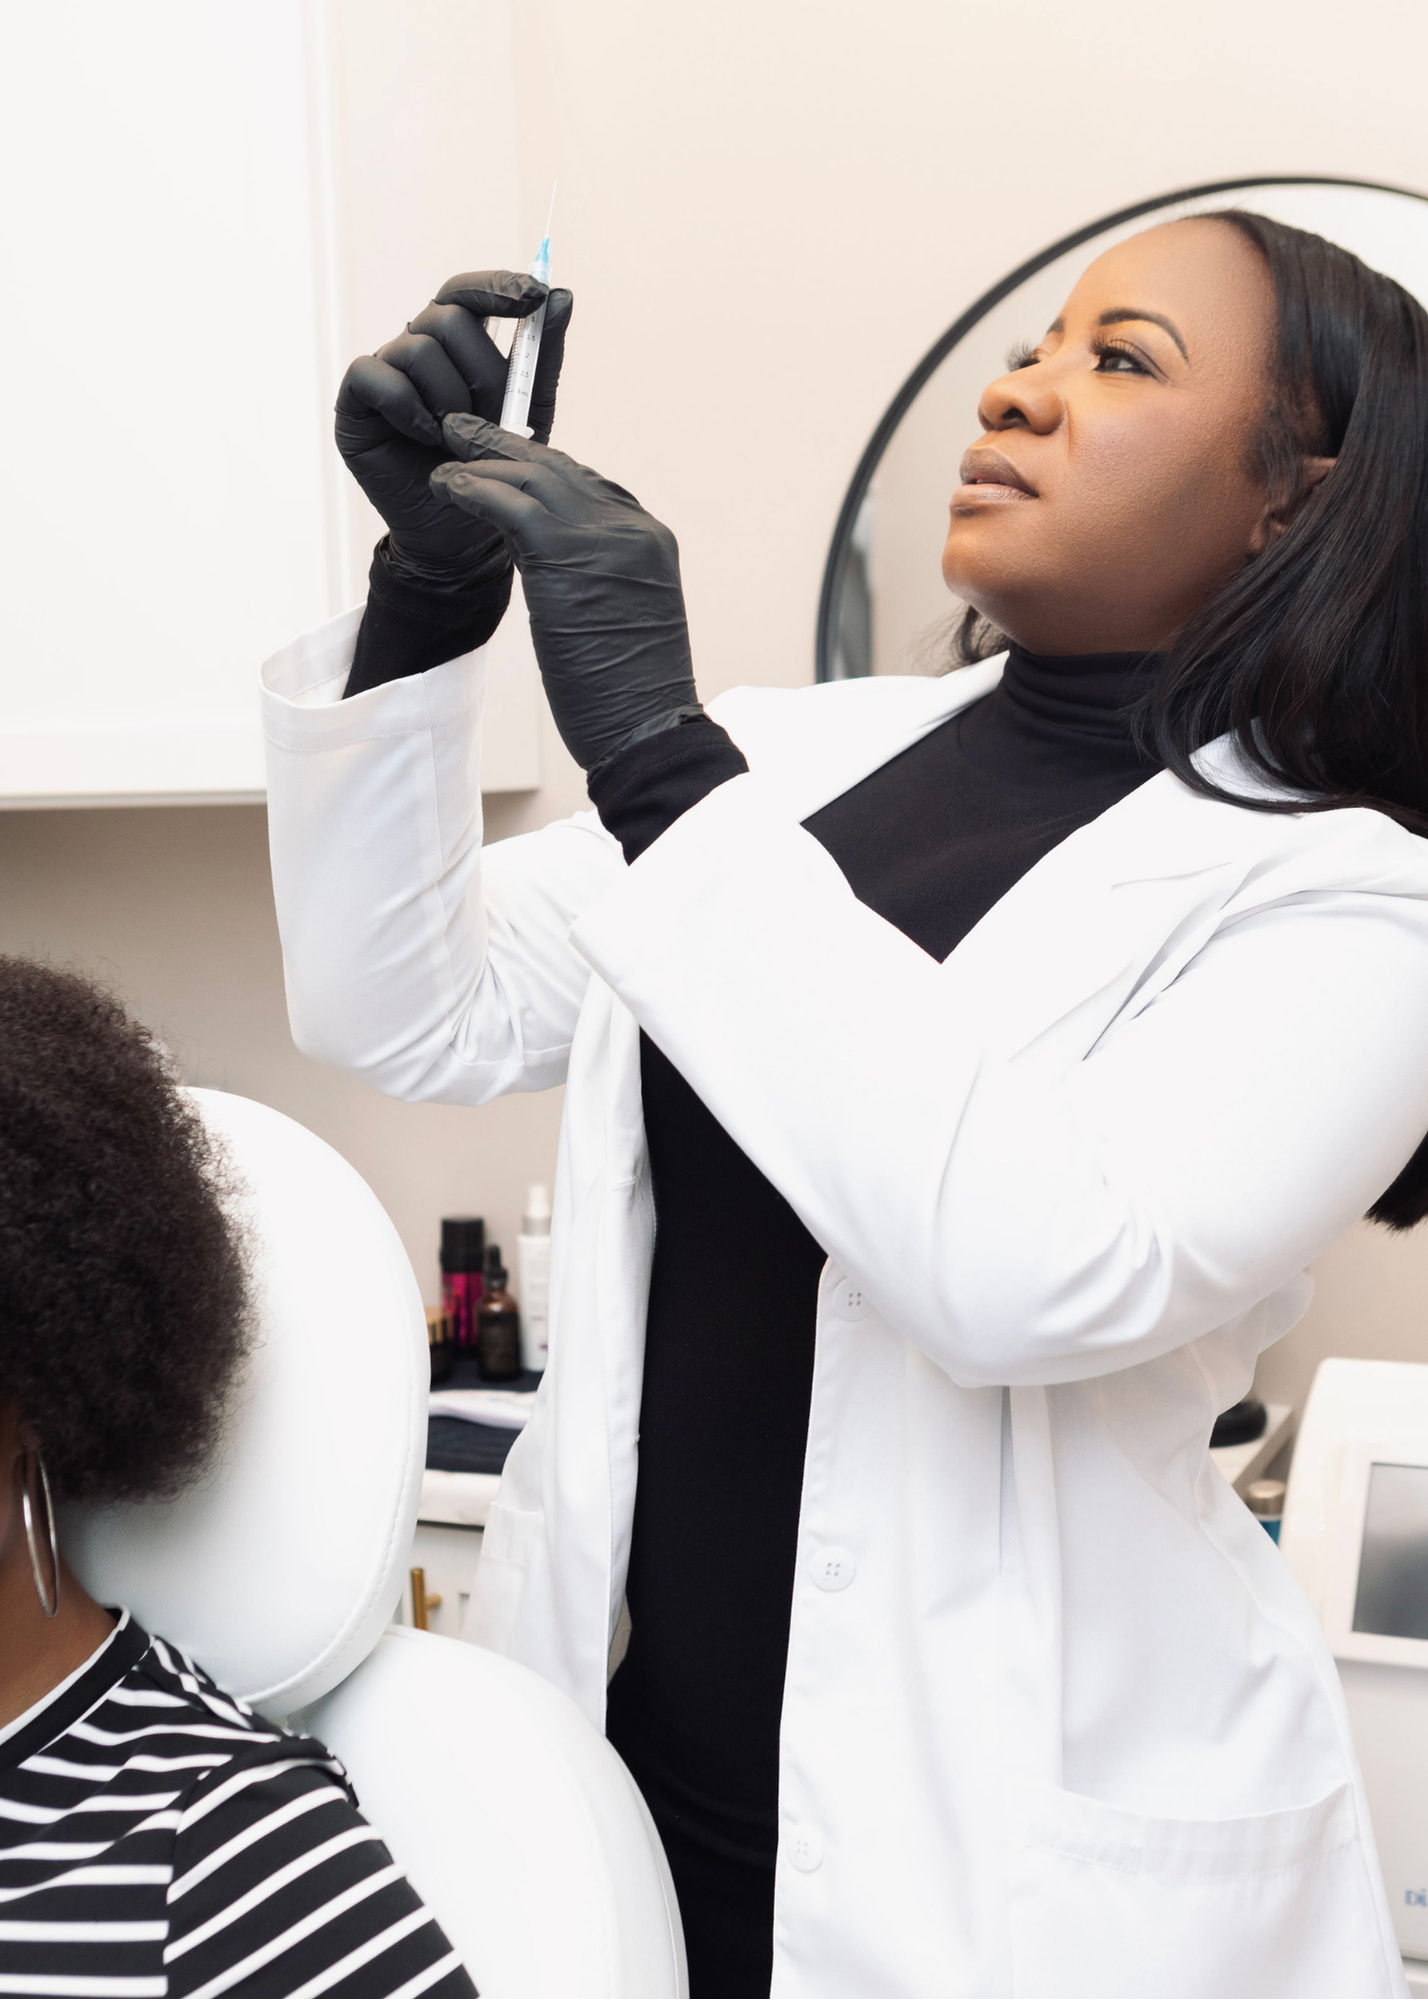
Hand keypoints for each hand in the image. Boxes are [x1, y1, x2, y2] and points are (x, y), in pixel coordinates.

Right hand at [335, 272, 573, 581]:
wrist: (461, 531)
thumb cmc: (491, 467)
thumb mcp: (529, 410)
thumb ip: (542, 356)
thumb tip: (562, 295)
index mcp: (454, 344)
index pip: (466, 292)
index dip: (496, 286)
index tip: (533, 297)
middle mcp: (415, 348)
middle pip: (447, 317)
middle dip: (481, 370)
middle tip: (489, 415)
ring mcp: (383, 372)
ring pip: (417, 347)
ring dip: (449, 398)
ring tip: (455, 438)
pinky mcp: (354, 402)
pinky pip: (378, 376)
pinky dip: (409, 407)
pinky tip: (425, 437)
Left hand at [431, 415, 700, 774]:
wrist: (646, 730)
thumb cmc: (630, 698)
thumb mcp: (623, 622)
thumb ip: (596, 580)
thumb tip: (553, 568)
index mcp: (650, 542)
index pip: (590, 486)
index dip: (541, 471)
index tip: (507, 464)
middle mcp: (633, 529)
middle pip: (562, 469)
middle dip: (507, 449)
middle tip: (464, 432)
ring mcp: (606, 537)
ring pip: (534, 477)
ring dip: (482, 465)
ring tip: (444, 460)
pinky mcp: (569, 555)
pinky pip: (511, 505)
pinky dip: (474, 490)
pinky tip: (446, 489)